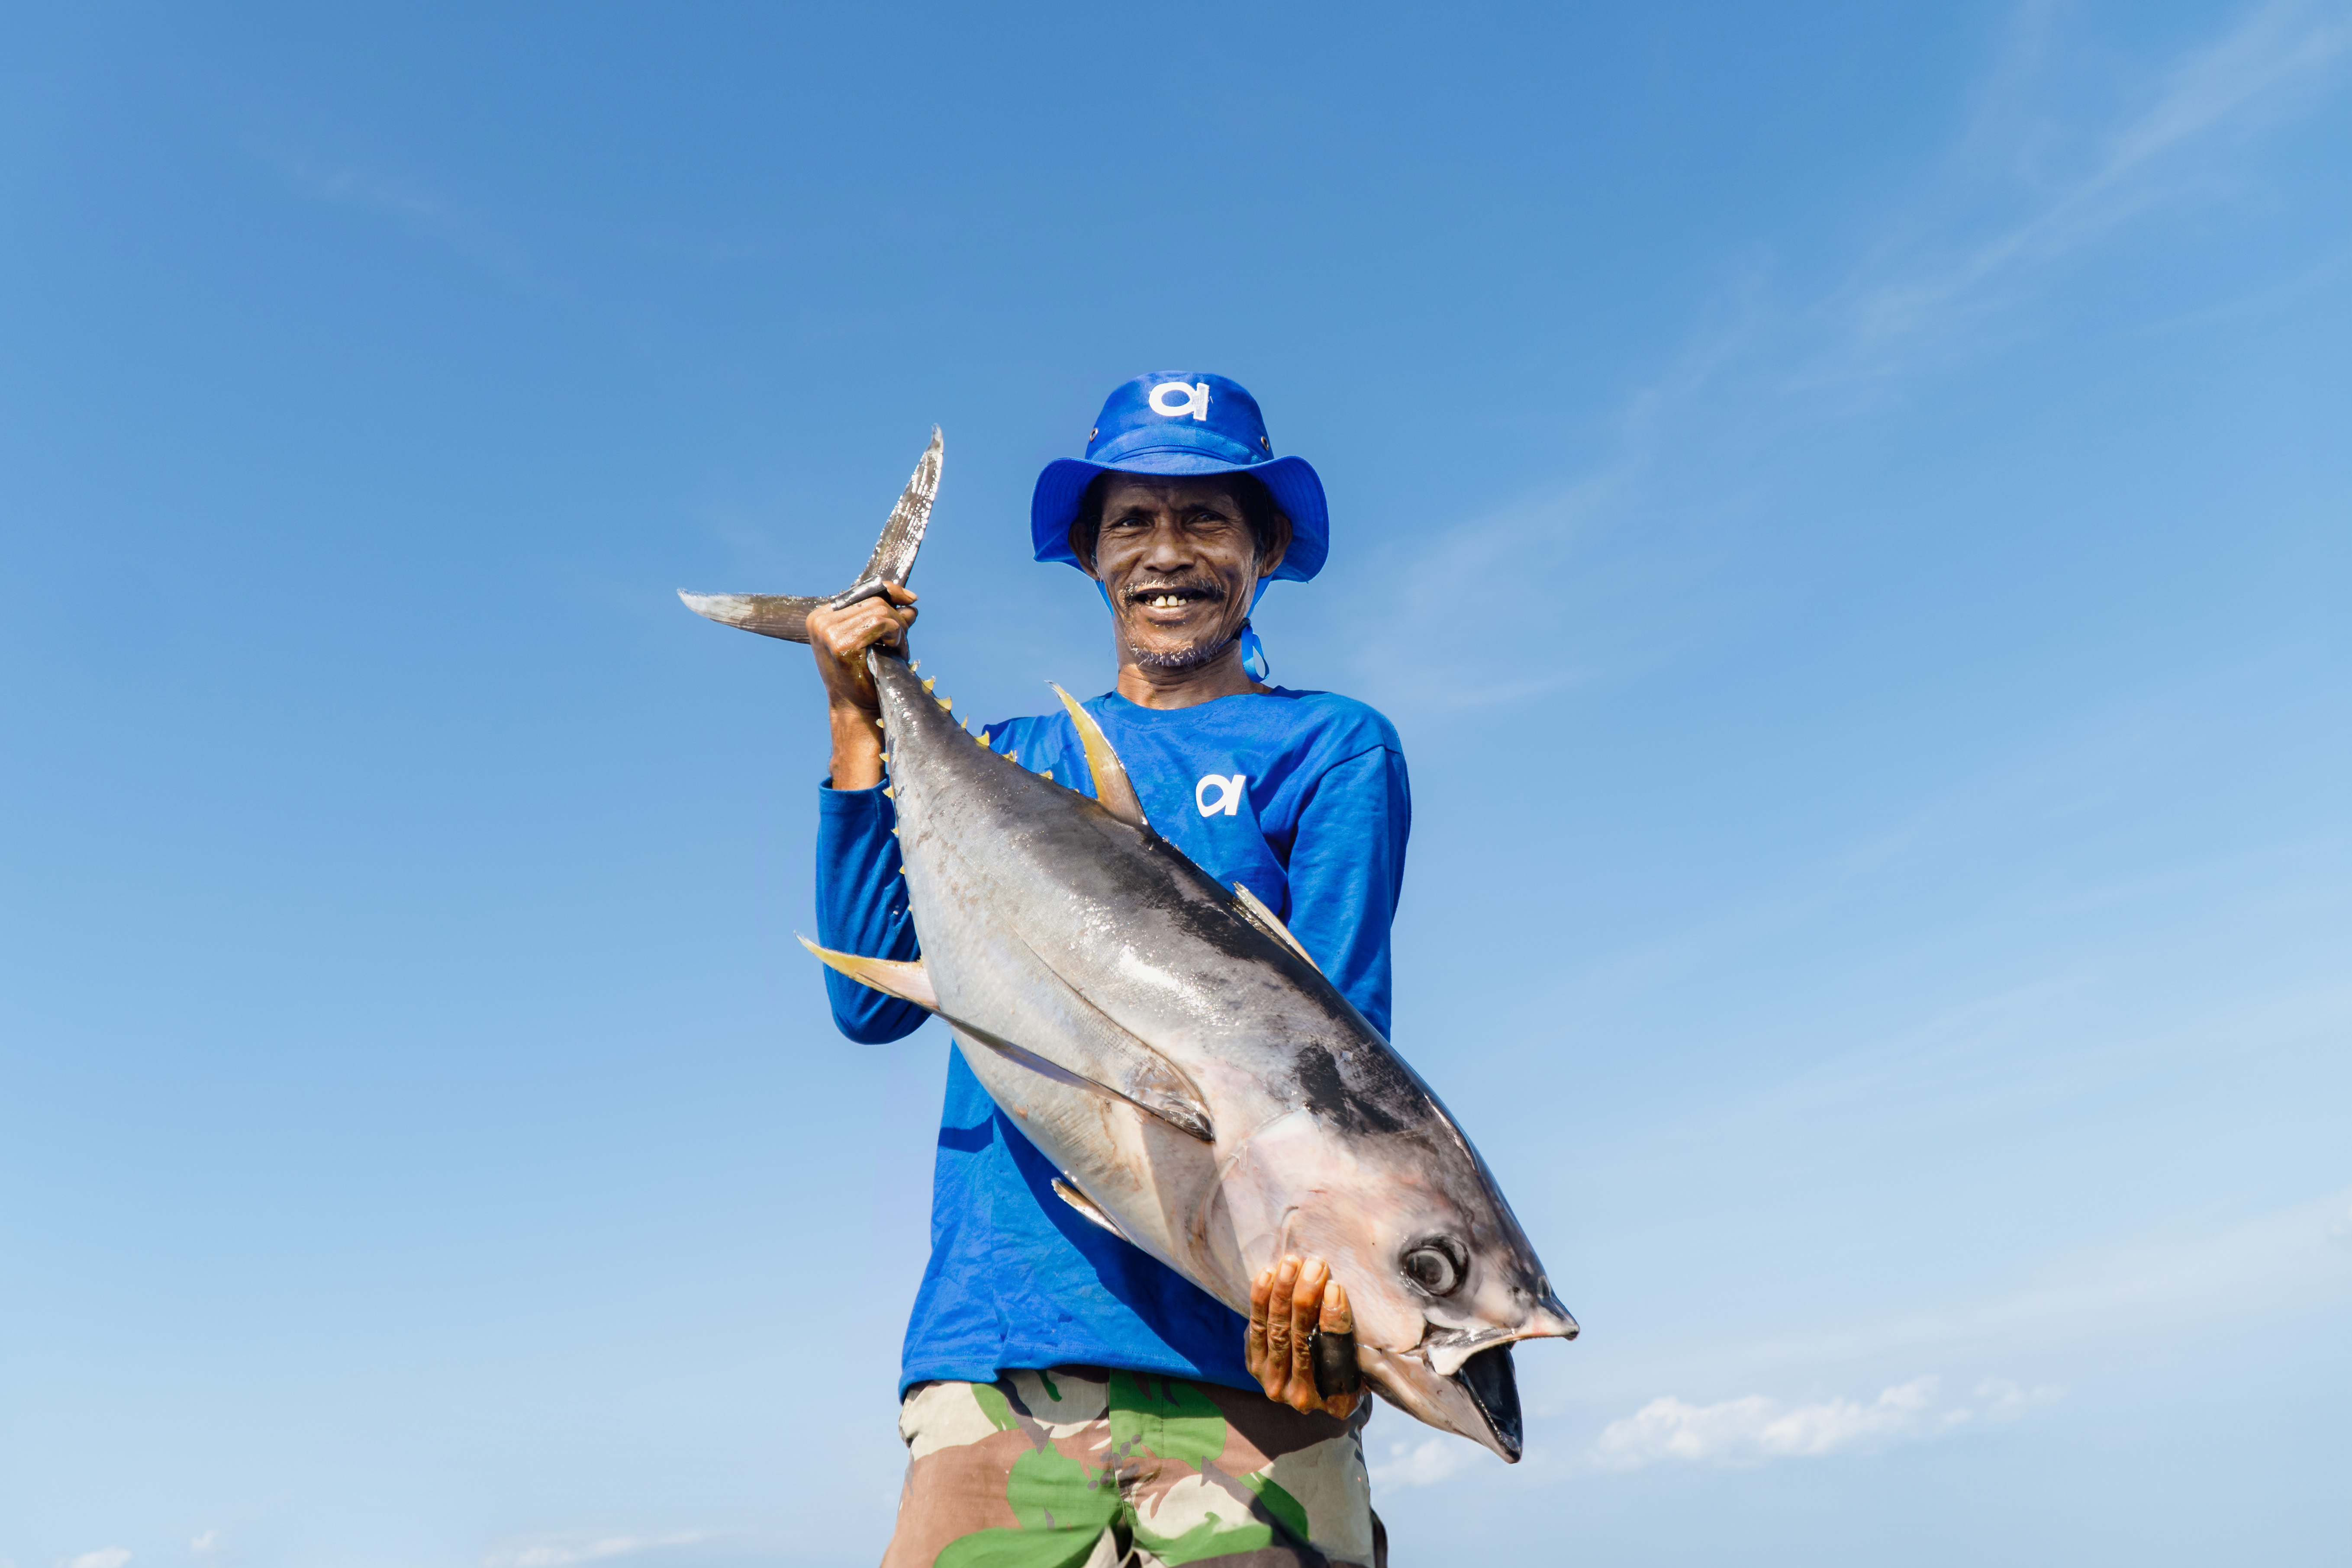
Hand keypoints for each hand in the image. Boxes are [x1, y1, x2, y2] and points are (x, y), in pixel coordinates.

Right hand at [806, 585, 917, 789]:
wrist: (857, 710)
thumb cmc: (866, 677)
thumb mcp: (874, 641)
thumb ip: (887, 619)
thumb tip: (911, 604)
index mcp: (822, 617)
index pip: (861, 592)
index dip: (889, 591)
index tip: (911, 599)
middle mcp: (821, 621)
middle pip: (874, 601)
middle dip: (896, 619)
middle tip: (899, 643)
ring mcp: (828, 632)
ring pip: (881, 611)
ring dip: (898, 630)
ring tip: (895, 650)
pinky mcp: (841, 644)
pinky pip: (882, 623)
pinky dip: (895, 635)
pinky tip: (892, 650)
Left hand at [1245, 1254, 1360, 1419]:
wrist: (1317, 1380)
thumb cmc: (1350, 1360)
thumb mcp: (1362, 1357)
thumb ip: (1359, 1338)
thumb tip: (1358, 1296)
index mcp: (1340, 1401)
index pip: (1335, 1357)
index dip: (1333, 1322)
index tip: (1335, 1288)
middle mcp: (1304, 1398)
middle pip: (1302, 1341)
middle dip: (1306, 1299)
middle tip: (1315, 1266)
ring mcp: (1275, 1384)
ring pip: (1277, 1332)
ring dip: (1283, 1293)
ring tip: (1292, 1263)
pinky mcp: (1255, 1367)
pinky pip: (1256, 1330)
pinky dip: (1260, 1300)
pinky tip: (1268, 1274)